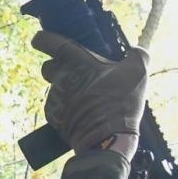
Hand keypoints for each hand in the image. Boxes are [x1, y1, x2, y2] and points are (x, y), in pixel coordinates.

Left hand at [31, 30, 147, 155]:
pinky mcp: (54, 118)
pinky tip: (83, 114)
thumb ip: (136, 54)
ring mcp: (55, 99)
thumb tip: (135, 50)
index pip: (48, 42)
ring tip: (87, 98)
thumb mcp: (138, 71)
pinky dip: (66, 109)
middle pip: (47, 67)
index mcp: (75, 61)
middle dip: (56, 67)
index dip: (42, 38)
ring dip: (67, 90)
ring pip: (55, 89)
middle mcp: (60, 78)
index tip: (39, 39)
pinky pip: (57, 108)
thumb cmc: (120, 102)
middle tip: (76, 73)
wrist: (107, 140)